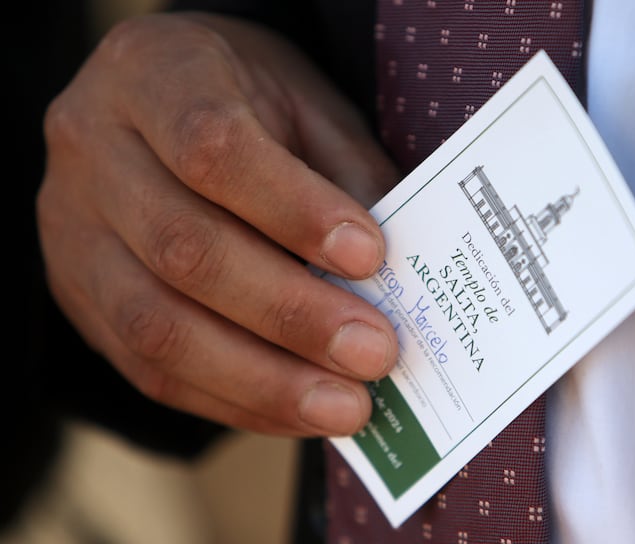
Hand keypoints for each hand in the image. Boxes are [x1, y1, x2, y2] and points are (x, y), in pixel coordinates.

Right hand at [36, 12, 399, 436]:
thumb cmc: (250, 102)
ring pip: (157, 327)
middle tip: (374, 353)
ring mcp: (74, 234)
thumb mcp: (307, 106)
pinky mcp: (81, 299)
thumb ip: (348, 178)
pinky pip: (150, 370)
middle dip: (291, 314)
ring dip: (263, 380)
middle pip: (184, 249)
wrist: (160, 108)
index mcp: (151, 75)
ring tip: (344, 406)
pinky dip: (234, 400)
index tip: (371, 257)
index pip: (212, 147)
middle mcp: (93, 153)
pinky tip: (296, 412)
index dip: (294, 209)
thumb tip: (397, 282)